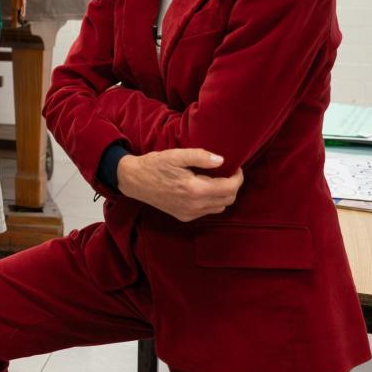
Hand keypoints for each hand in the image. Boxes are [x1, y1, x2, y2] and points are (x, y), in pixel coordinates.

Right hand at [114, 148, 243, 222]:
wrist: (134, 180)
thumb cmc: (154, 165)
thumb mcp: (176, 155)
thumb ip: (200, 156)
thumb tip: (221, 160)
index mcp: (194, 189)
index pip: (229, 188)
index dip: (238, 178)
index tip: (236, 168)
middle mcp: (194, 205)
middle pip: (228, 200)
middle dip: (233, 186)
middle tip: (229, 173)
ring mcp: (189, 213)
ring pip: (219, 207)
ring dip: (223, 195)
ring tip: (217, 180)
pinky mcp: (183, 216)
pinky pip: (207, 211)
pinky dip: (212, 201)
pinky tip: (204, 189)